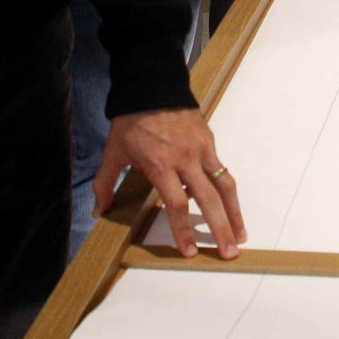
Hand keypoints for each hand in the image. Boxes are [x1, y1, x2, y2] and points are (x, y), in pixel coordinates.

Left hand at [95, 107, 246, 258]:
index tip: (189, 252)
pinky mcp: (209, 141)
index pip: (177, 205)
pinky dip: (227, 190)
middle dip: (220, 229)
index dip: (183, 231)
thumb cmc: (130, 121)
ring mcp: (201, 149)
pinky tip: (229, 207)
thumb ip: (105, 184)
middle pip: (208, 200)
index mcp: (160, 165)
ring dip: (235, 212)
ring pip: (224, 185)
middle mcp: (185, 160)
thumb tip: (98, 212)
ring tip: (241, 235)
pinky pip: (221, 170)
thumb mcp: (113, 153)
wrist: (152, 85)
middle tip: (228, 253)